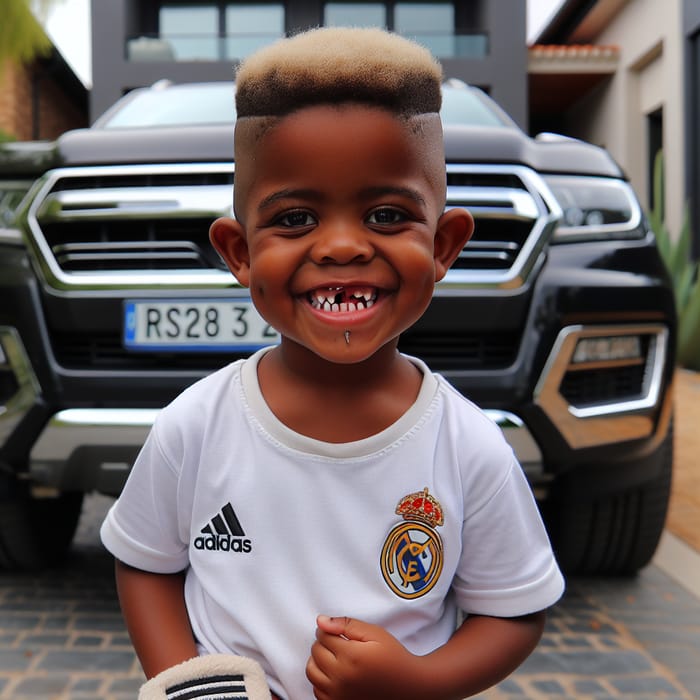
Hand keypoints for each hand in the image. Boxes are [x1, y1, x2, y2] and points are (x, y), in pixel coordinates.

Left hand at [305, 615, 424, 699]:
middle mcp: (342, 677)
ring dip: (318, 660)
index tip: (337, 631)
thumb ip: (347, 624)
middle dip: (323, 642)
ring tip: (333, 656)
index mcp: (351, 656)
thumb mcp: (374, 633)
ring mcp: (339, 694)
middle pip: (315, 652)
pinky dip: (320, 679)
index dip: (328, 629)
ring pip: (311, 671)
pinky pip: (316, 690)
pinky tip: (334, 673)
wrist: (408, 686)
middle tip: (337, 641)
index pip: (322, 636)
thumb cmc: (394, 658)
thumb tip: (321, 621)